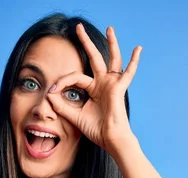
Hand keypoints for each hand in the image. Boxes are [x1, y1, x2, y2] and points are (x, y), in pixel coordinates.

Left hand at [47, 23, 141, 154]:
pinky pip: (128, 72)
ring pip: (111, 58)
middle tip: (78, 27)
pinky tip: (138, 49)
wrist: (110, 139)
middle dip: (86, 42)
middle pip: (94, 58)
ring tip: (109, 28)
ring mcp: (112, 84)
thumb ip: (61, 106)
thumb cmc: (96, 130)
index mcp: (93, 89)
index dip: (62, 81)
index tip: (51, 90)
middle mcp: (103, 83)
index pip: (75, 77)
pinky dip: (134, 61)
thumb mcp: (74, 116)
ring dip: (111, 43)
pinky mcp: (119, 87)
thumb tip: (49, 95)